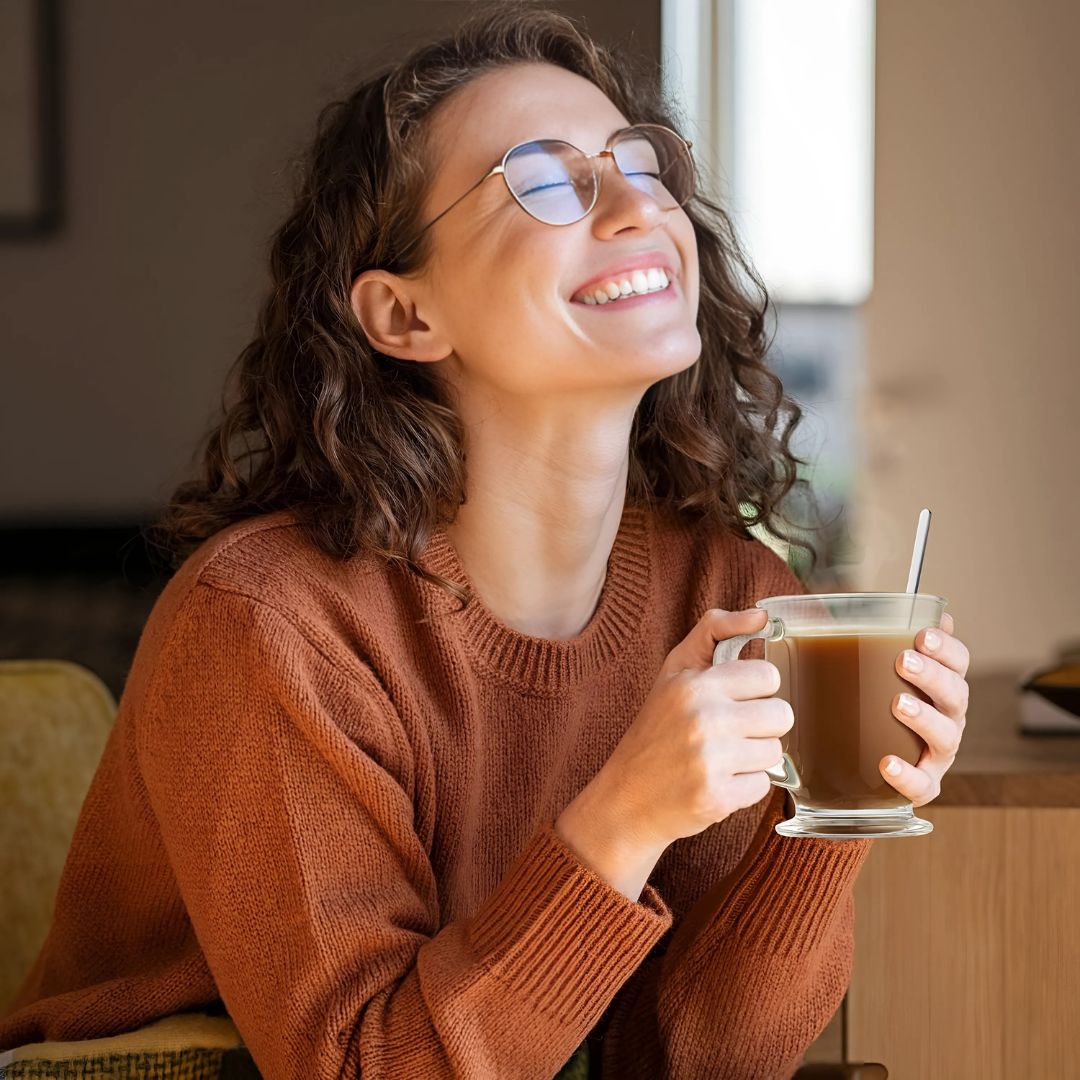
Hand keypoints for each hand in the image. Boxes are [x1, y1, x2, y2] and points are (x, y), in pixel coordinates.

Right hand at [582, 608, 792, 851]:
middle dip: (761, 725)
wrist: (627, 797)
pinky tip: (717, 781)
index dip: (755, 690)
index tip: (735, 699)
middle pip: (781, 715)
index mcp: (695, 684)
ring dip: (754, 757)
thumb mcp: (675, 671)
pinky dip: (744, 787)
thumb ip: (714, 632)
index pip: (767, 676)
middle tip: (731, 732)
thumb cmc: (655, 730)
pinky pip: (763, 785)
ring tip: (721, 758)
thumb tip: (762, 616)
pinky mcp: (718, 798)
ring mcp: (711, 761)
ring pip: (775, 751)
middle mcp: (704, 719)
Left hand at [884, 611, 969, 805]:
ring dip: (925, 718)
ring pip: (946, 735)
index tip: (924, 633)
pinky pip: (923, 785)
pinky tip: (887, 764)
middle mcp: (948, 717)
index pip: (957, 661)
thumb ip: (880, 639)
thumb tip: (877, 605)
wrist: (866, 760)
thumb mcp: (876, 669)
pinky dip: (908, 776)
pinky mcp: (924, 785)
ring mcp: (939, 753)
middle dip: (933, 675)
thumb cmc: (878, 704)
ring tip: (898, 704)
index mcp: (942, 685)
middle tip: (905, 661)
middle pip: (955, 693)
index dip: (946, 647)